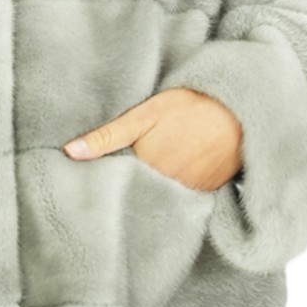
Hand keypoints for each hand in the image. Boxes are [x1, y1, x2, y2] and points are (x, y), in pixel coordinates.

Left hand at [62, 87, 242, 190]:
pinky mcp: (205, 194)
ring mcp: (188, 192)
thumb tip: (69, 152)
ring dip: (148, 192)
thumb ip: (107, 136)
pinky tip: (165, 180)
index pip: (116, 183)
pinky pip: (180, 200)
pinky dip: (170, 194)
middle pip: (137, 193)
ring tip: (143, 178)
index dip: (105, 179)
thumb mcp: (143, 115)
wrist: (237, 109)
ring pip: (157, 197)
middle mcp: (167, 187)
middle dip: (125, 189)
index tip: (91, 179)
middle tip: (112, 181)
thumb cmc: (188, 106)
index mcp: (146, 167)